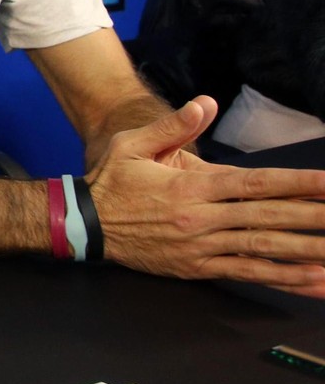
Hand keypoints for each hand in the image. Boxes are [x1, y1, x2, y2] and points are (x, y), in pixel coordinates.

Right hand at [88, 97, 324, 295]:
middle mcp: (202, 219)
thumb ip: (173, 125)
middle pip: (270, 218)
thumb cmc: (110, 181)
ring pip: (264, 250)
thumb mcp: (132, 144)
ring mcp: (202, 247)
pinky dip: (283, 279)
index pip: (256, 184)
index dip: (299, 184)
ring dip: (307, 253)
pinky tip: (312, 281)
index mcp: (192, 186)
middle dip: (315, 218)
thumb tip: (205, 102)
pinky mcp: (198, 268)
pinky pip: (247, 275)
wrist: (82, 225)